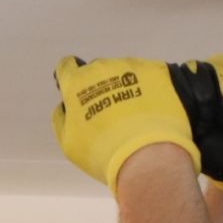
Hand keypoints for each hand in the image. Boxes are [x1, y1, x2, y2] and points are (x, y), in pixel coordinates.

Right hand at [52, 56, 201, 188]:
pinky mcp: (159, 71)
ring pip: (126, 70)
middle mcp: (102, 67)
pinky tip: (159, 107)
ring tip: (140, 112)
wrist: (147, 156)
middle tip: (114, 112)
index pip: (67, 66)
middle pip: (98, 70)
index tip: (79, 92)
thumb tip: (66, 106)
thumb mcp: (69, 143)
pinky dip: (154, 87)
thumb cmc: (102, 153)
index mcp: (76, 82)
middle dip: (102, 85)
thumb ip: (63, 118)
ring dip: (129, 85)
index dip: (72, 78)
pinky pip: (152, 74)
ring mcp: (132, 66)